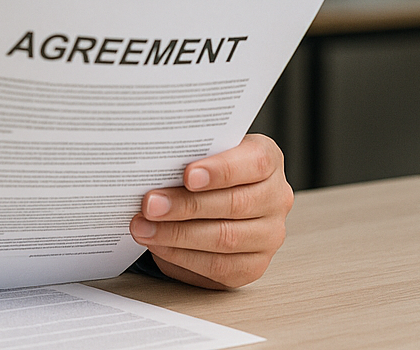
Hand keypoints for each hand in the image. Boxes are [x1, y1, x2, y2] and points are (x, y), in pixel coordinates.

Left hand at [128, 133, 293, 289]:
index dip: (221, 170)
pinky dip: (182, 256)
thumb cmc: (205, 170)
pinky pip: (217, 266)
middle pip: (235, 204)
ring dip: (177, 234)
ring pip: (225, 238)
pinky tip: (158, 245)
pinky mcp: (253, 265)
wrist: (214, 199)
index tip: (188, 175)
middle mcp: (275, 198)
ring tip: (144, 227)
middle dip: (186, 205)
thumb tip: (154, 165)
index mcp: (268, 159)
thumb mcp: (203, 152)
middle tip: (150, 204)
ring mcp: (269, 235)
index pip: (255, 162)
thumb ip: (190, 154)